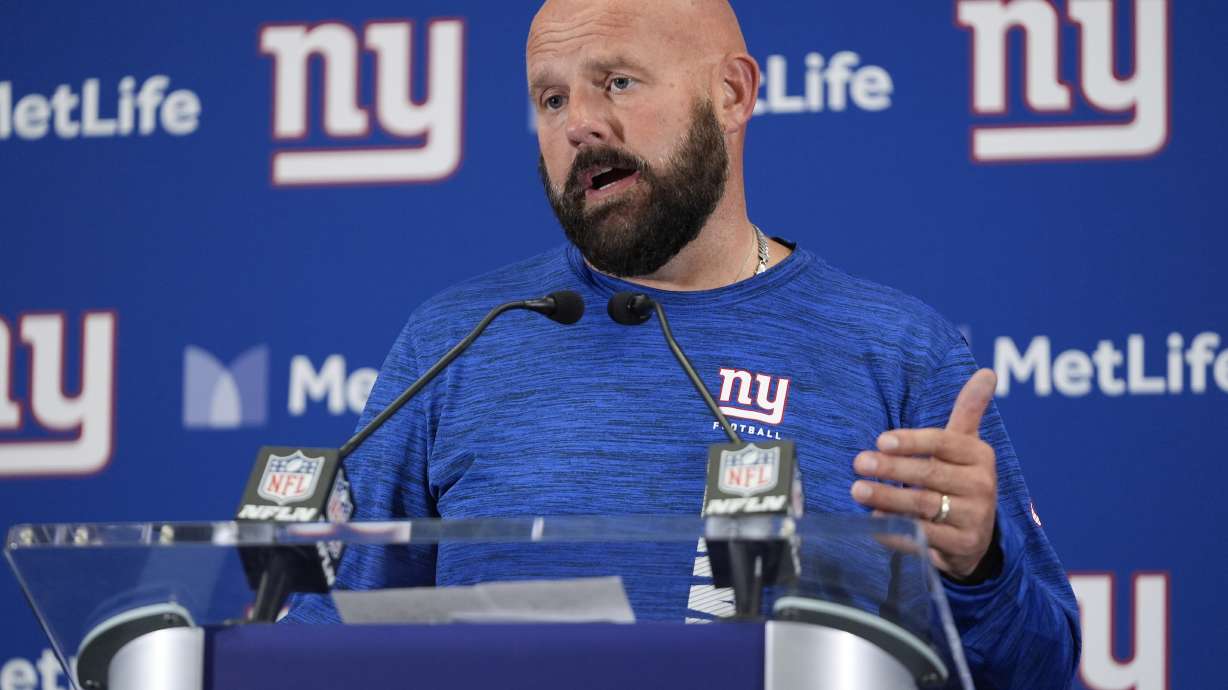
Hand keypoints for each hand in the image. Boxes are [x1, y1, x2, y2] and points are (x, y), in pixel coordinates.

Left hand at [850, 369, 998, 579]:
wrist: (976, 537)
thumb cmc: (960, 480)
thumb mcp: (965, 446)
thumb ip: (969, 410)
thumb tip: (986, 372)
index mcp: (980, 456)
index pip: (944, 443)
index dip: (912, 441)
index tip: (881, 440)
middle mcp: (982, 486)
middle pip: (929, 474)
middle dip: (891, 469)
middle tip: (858, 462)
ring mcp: (974, 518)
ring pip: (924, 505)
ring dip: (887, 498)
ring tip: (857, 490)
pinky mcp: (962, 546)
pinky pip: (923, 538)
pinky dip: (896, 531)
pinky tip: (874, 523)